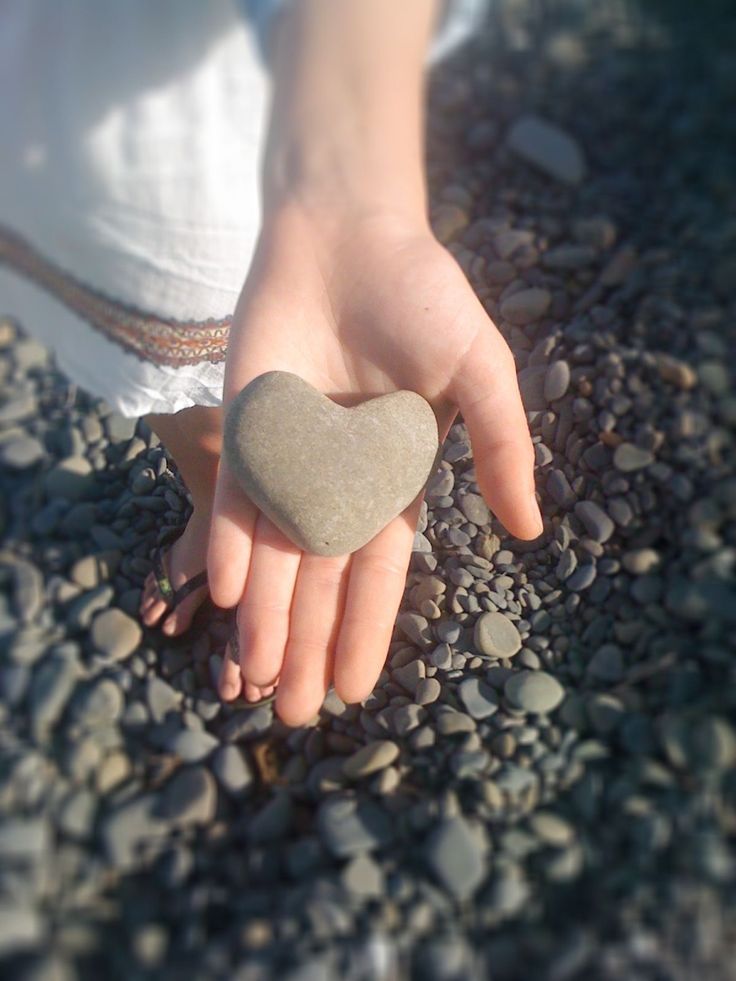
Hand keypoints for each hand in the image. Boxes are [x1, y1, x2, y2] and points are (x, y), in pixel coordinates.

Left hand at [207, 203, 541, 725]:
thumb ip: (500, 449)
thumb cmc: (421, 296)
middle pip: (316, 579)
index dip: (364, 628)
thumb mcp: (480, 373)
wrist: (347, 232)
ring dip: (262, 614)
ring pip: (270, 553)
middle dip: (304, 643)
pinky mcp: (244, 425)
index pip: (376, 571)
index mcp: (390, 477)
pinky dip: (226, 541)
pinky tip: (223, 591)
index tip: (352, 688)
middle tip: (291, 714)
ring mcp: (286, 456)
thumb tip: (530, 530)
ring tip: (252, 680)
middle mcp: (334, 479)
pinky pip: (233, 496)